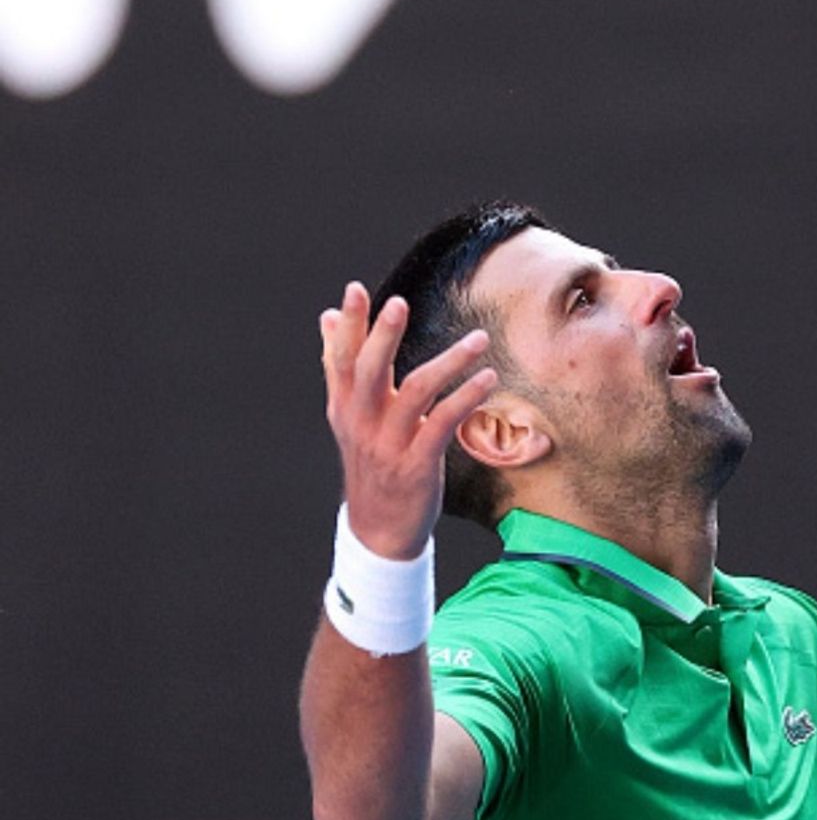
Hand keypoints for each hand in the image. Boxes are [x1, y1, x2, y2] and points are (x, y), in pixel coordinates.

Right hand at [320, 282, 497, 559]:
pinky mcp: (417, 464)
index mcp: (344, 407)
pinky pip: (442, 424)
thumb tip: (326, 317)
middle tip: (399, 303)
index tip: (354, 289)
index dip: (348, 325)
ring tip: (479, 339)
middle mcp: (362, 423)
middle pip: (369, 372)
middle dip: (383, 336)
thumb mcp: (349, 416)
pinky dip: (466, 398)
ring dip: (450, 362)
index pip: (341, 359)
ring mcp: (389, 444)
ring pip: (415, 392)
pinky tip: (486, 379)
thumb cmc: (372, 463)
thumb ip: (340, 367)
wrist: (378, 529)